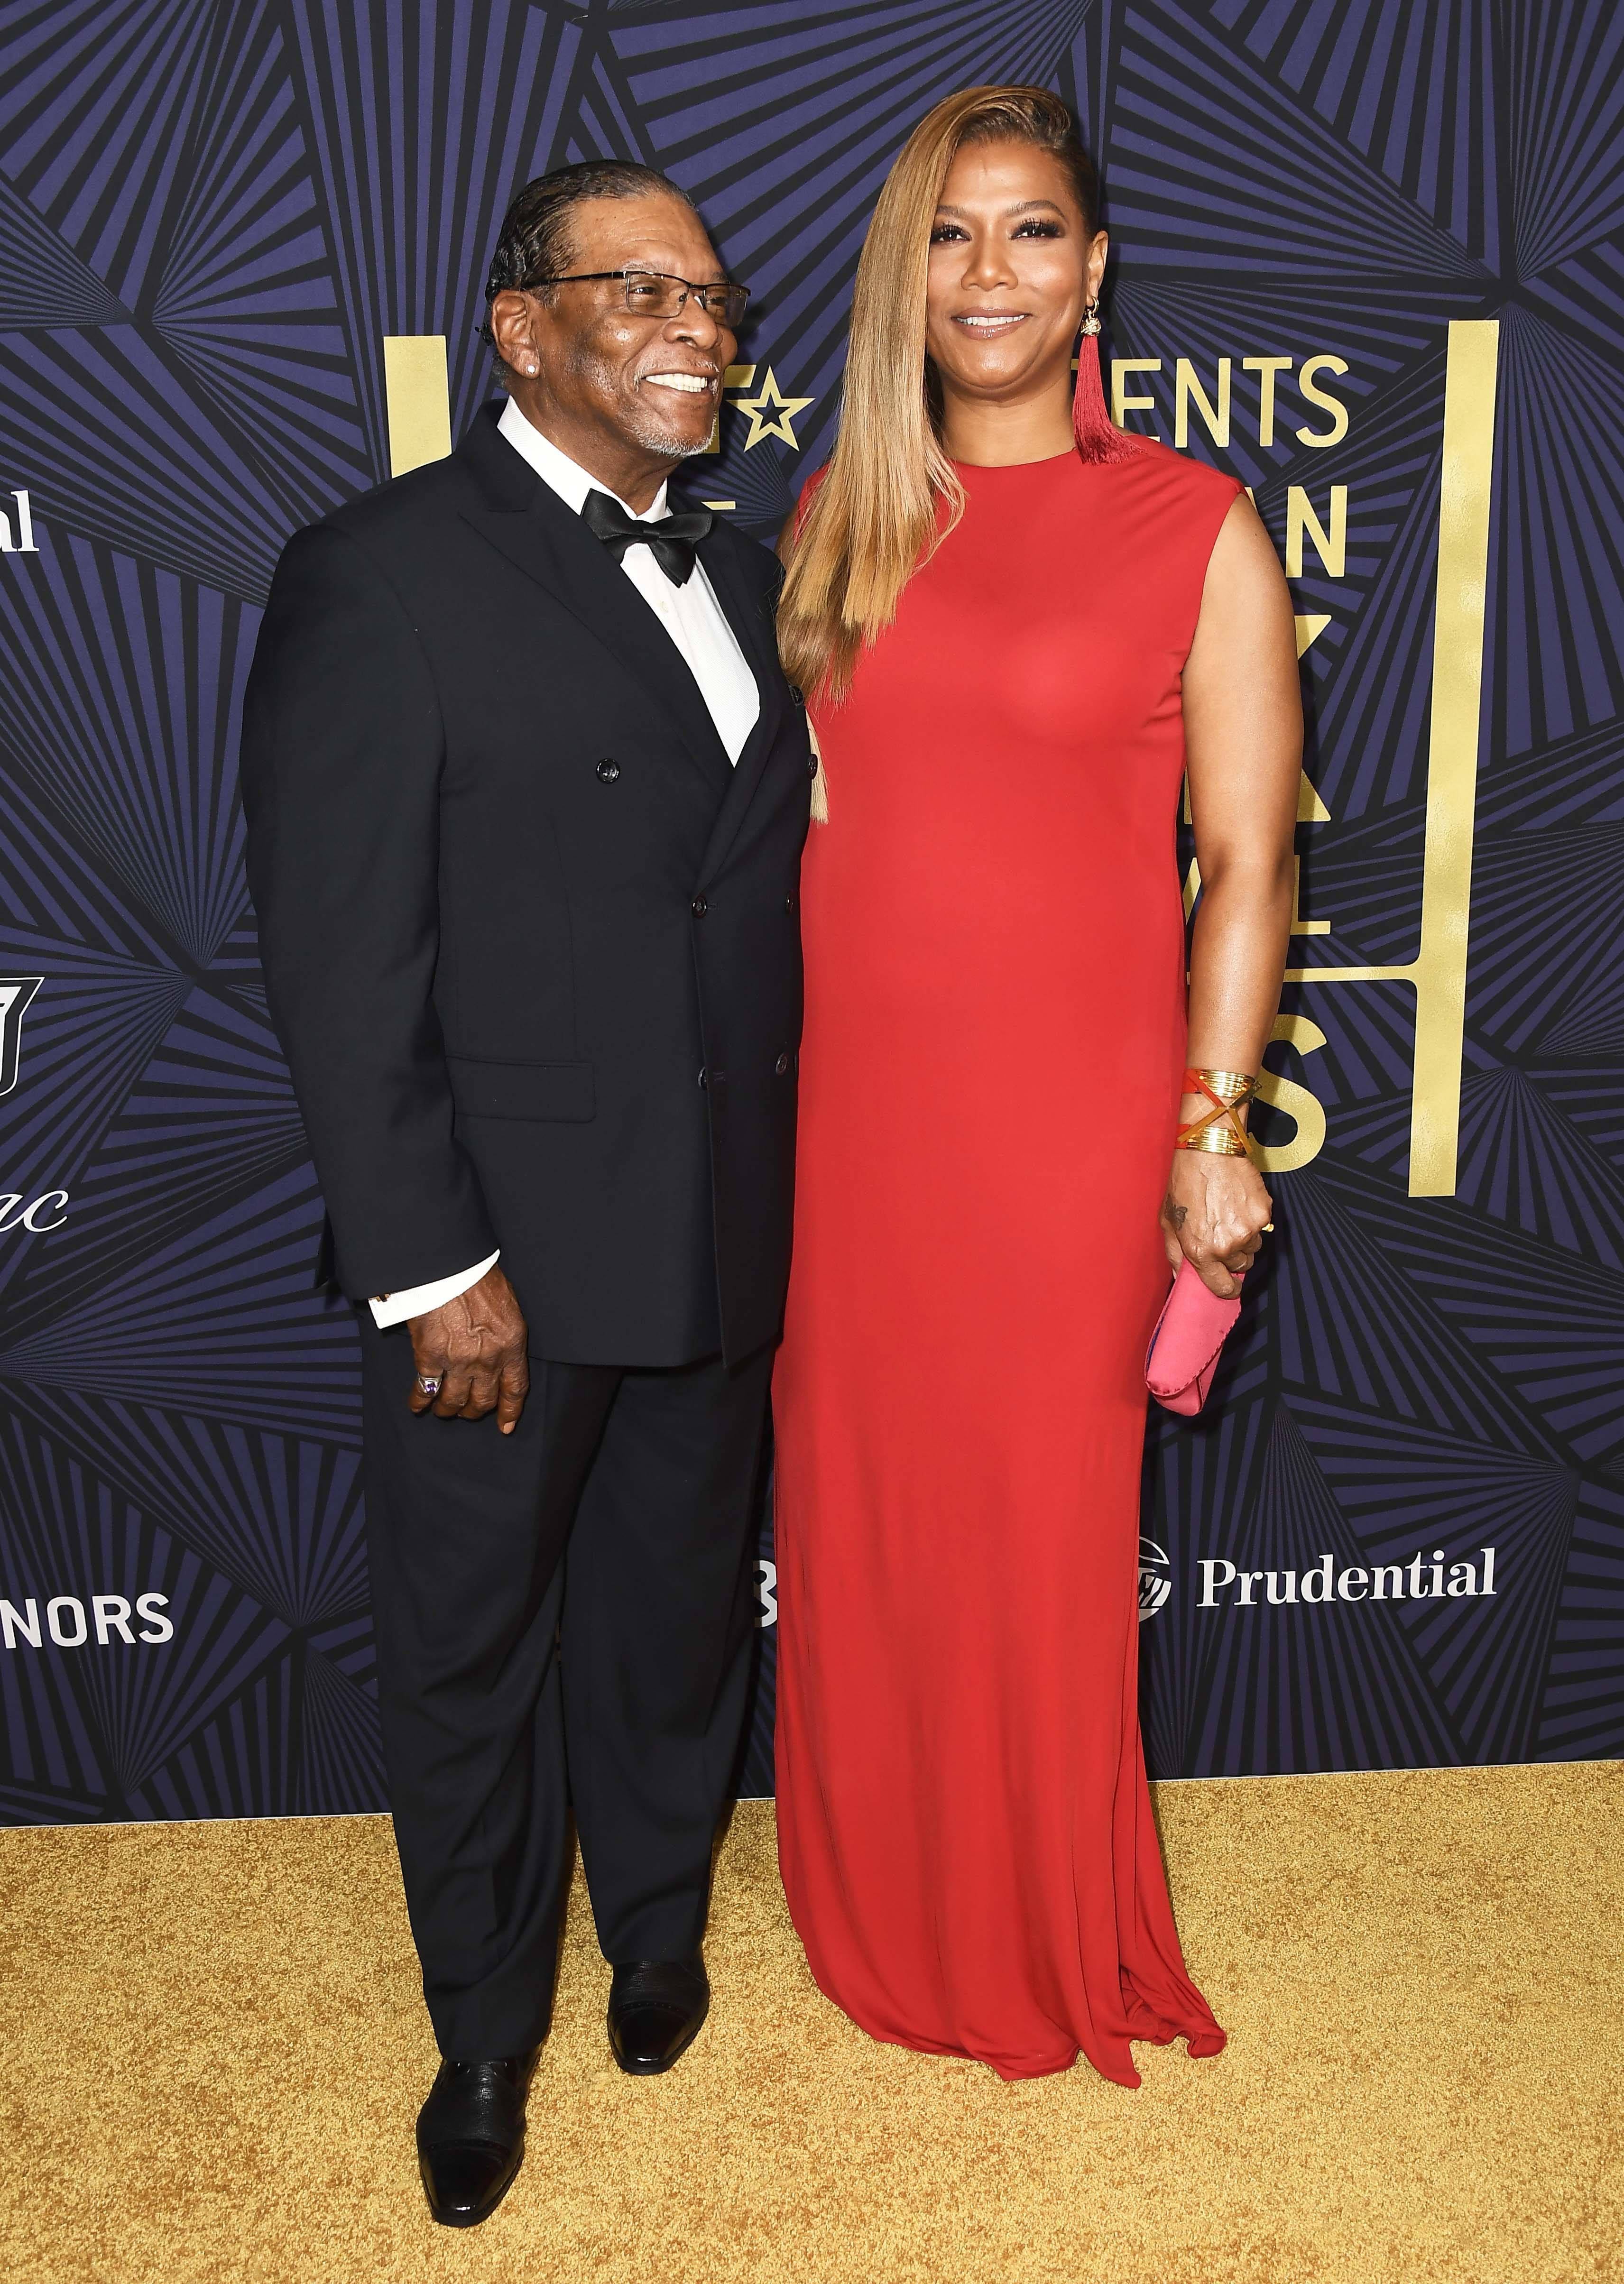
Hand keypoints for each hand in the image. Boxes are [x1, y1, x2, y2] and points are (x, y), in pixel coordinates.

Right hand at [407, 1265, 529, 1432]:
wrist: (450, 1266)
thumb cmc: (479, 1277)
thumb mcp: (507, 1307)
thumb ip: (505, 1334)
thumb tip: (499, 1350)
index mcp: (512, 1345)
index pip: (515, 1389)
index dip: (510, 1412)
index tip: (505, 1426)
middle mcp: (488, 1360)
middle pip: (483, 1401)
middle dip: (475, 1411)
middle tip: (468, 1412)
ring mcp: (458, 1361)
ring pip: (454, 1401)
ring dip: (449, 1410)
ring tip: (444, 1410)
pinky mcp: (429, 1357)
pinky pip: (424, 1389)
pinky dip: (420, 1401)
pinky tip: (418, 1406)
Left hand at [1160, 1150, 1272, 1297]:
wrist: (1209, 1151)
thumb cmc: (1184, 1182)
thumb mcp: (1168, 1221)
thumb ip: (1174, 1254)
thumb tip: (1180, 1277)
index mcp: (1201, 1251)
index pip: (1222, 1287)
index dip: (1226, 1289)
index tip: (1228, 1286)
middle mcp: (1226, 1245)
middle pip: (1241, 1267)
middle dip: (1233, 1257)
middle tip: (1221, 1236)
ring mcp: (1248, 1230)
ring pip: (1253, 1247)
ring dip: (1244, 1239)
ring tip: (1228, 1215)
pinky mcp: (1263, 1214)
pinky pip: (1262, 1228)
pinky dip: (1253, 1221)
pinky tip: (1238, 1204)